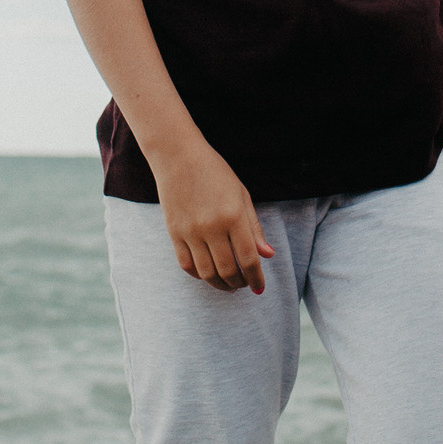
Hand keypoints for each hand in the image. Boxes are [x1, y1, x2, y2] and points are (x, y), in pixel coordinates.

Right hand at [151, 141, 273, 293]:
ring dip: (220, 284)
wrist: (178, 156)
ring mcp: (191, 231)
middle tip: (245, 284)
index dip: (256, 278)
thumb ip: (254, 228)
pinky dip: (199, 275)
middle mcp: (212, 226)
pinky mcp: (174, 233)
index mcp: (234, 215)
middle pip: (228, 270)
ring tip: (229, 284)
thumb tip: (268, 255)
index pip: (249, 258)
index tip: (260, 288)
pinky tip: (208, 274)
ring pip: (207, 273)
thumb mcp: (241, 195)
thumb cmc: (215, 172)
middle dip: (239, 283)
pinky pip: (187, 265)